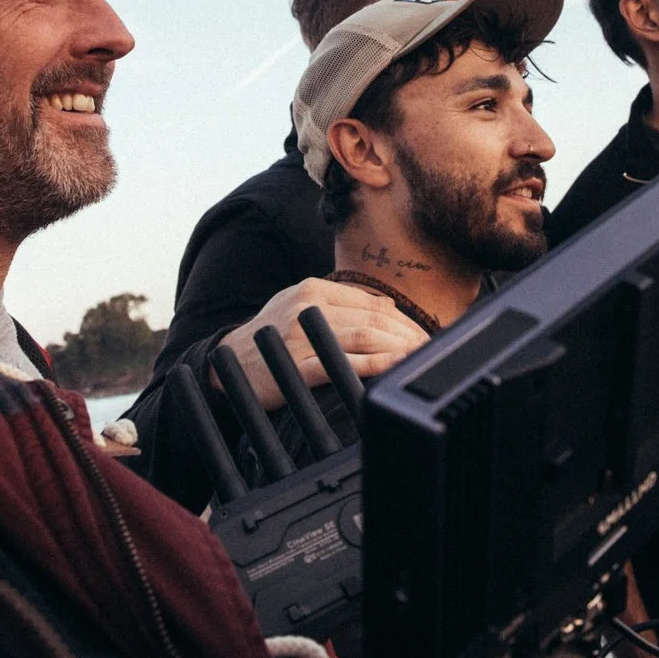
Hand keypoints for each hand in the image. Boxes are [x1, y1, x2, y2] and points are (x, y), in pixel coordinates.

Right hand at [217, 277, 430, 410]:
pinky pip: (339, 363)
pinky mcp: (295, 365)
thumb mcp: (304, 307)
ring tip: (421, 358)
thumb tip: (389, 307)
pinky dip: (371, 365)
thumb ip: (346, 305)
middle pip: (375, 320)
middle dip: (410, 336)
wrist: (225, 361)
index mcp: (315, 289)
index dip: (407, 321)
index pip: (374, 304)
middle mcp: (309, 306)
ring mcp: (301, 335)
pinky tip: (391, 368)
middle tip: (432, 351)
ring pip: (363, 337)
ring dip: (399, 348)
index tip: (427, 337)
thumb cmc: (271, 336)